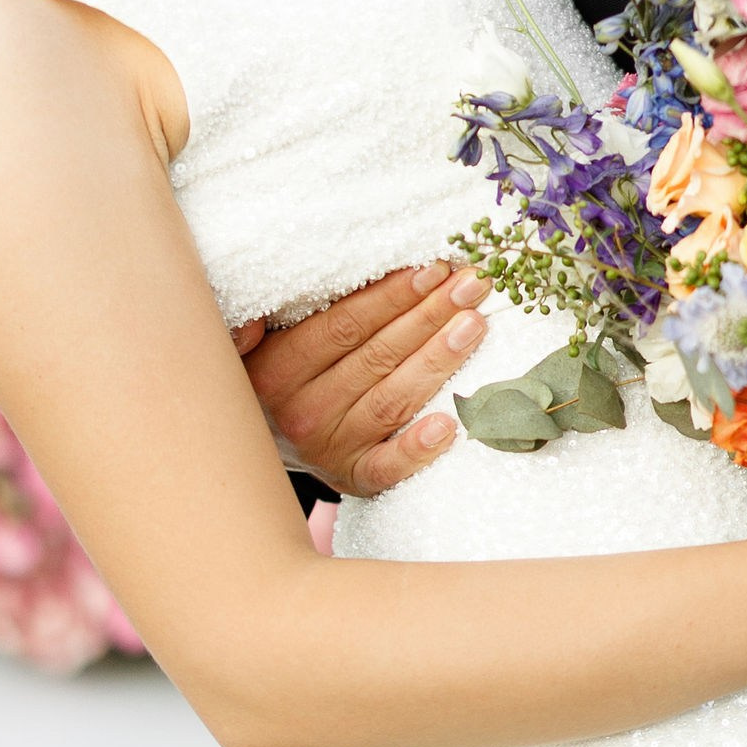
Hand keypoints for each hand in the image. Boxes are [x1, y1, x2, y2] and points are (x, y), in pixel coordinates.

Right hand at [234, 261, 488, 497]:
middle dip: (429, 315)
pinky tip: (448, 424)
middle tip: (469, 286)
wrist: (273, 446)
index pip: (345, 325)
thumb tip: (345, 276)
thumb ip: (302, 312)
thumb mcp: (277, 340)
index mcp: (280, 368)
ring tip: (473, 325)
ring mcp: (330, 447)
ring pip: (391, 400)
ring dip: (437, 360)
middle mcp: (303, 410)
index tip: (434, 268)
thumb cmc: (292, 376)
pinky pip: (389, 466)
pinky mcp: (355, 477)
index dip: (393, 295)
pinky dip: (418, 448)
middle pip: (377, 356)